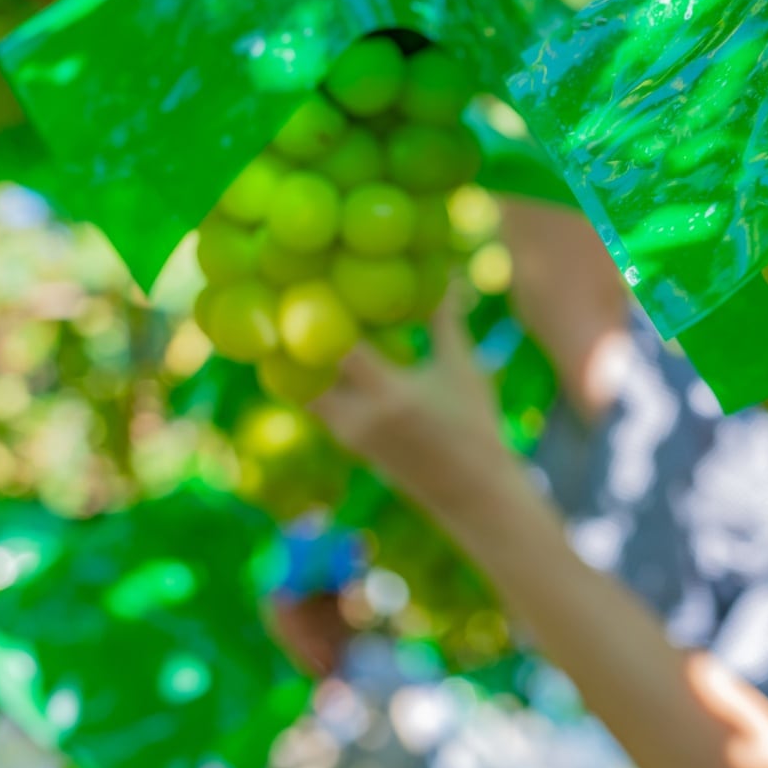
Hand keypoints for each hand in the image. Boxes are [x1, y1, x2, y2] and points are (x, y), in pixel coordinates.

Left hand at [311, 296, 513, 517]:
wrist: (473, 494)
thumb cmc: (475, 426)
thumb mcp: (462, 369)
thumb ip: (444, 321)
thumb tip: (446, 274)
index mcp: (388, 394)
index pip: (334, 348)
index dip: (318, 315)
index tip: (310, 285)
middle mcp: (359, 417)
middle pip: (303, 373)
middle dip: (295, 340)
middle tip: (291, 303)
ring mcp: (350, 435)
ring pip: (307, 392)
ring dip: (305, 363)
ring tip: (306, 327)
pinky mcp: (351, 445)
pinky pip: (321, 406)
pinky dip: (320, 381)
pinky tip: (329, 358)